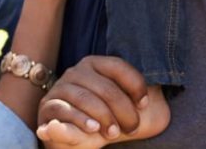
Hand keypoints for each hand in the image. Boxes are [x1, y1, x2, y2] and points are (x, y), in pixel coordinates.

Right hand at [36, 56, 168, 146]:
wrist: (78, 145)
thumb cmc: (107, 122)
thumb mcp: (130, 110)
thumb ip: (143, 97)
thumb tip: (158, 88)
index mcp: (96, 65)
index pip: (117, 66)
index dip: (135, 85)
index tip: (145, 105)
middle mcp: (76, 72)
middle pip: (104, 86)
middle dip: (123, 110)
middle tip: (132, 129)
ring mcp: (61, 88)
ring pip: (84, 97)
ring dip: (103, 117)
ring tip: (114, 133)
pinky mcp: (48, 106)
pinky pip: (64, 110)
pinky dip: (79, 120)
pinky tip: (92, 130)